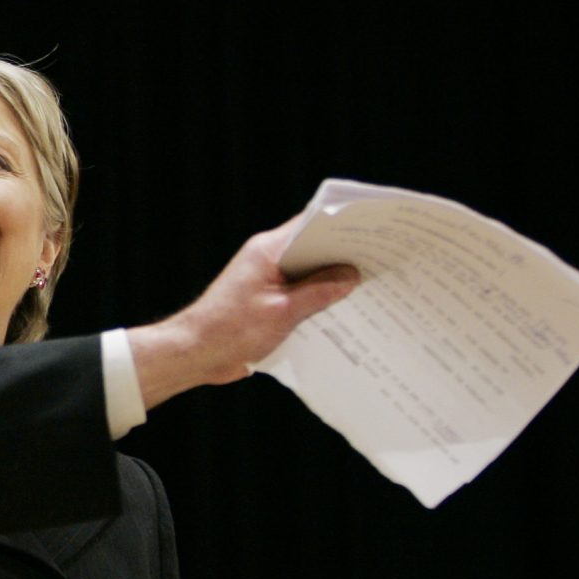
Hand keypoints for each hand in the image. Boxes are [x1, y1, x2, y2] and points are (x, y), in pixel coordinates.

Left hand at [129, 215, 358, 409]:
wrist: (196, 353)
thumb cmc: (230, 330)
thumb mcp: (282, 312)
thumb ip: (319, 292)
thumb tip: (351, 276)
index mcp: (267, 250)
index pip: (310, 224)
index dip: (342, 224)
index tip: (372, 228)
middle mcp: (268, 259)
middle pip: (313, 249)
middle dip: (345, 255)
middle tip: (382, 260)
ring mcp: (268, 280)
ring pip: (309, 273)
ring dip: (334, 281)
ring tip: (372, 286)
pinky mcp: (269, 301)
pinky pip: (301, 293)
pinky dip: (320, 299)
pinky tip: (344, 311)